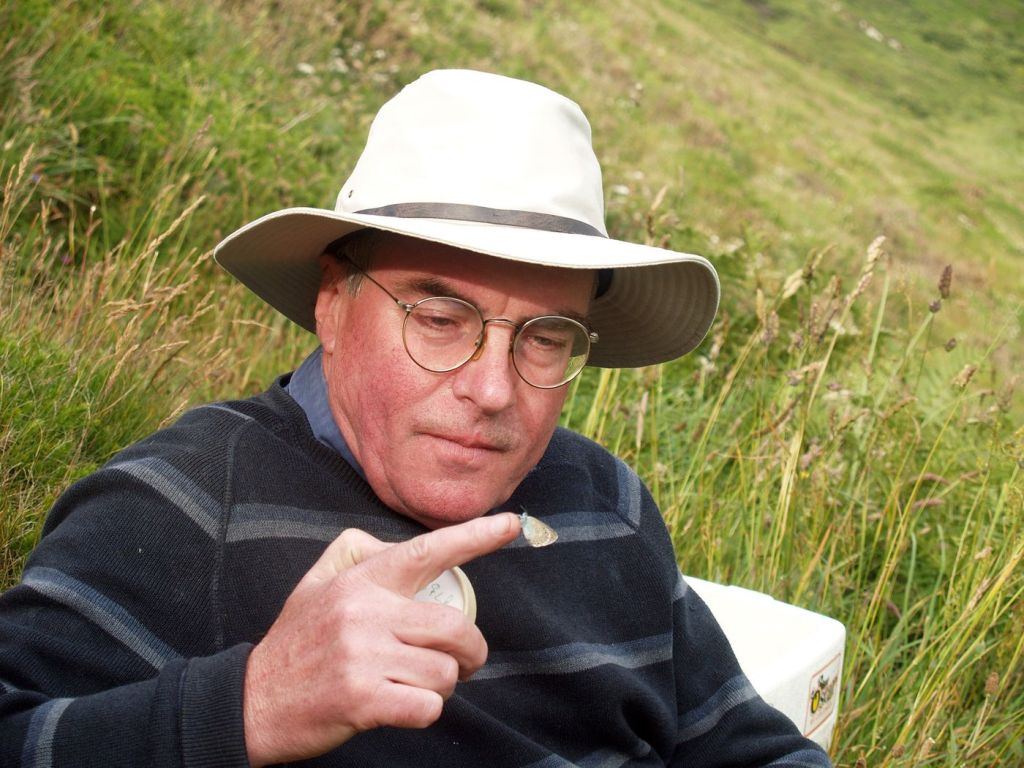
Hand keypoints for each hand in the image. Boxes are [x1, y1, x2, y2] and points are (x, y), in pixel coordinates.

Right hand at [242, 512, 520, 765]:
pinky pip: (427, 706)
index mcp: (361, 581)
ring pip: (444, 672)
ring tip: (414, 685)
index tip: (510, 525)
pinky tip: (401, 707)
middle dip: (471, 652)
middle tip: (462, 662)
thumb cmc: (295, 642)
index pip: (426, 551)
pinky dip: (425, 712)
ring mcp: (364, 656)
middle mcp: (366, 612)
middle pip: (455, 628)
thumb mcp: (315, 583)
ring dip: (441, 687)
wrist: (252, 701)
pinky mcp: (362, 699)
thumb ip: (355, 554)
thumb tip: (392, 542)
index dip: (474, 537)